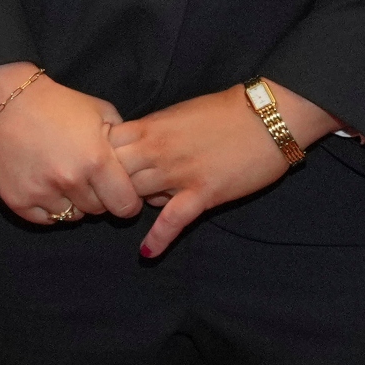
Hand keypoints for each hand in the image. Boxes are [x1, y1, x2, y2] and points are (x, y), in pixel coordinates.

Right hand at [0, 61, 136, 224]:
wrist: (5, 99)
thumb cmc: (57, 104)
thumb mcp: (101, 112)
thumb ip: (122, 142)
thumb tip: (134, 166)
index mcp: (97, 160)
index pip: (126, 205)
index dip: (127, 201)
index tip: (120, 193)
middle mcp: (70, 180)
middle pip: (98, 211)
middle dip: (98, 197)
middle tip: (88, 179)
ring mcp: (41, 192)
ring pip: (71, 216)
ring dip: (73, 202)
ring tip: (65, 180)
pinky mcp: (17, 199)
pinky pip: (44, 218)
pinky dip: (49, 207)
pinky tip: (46, 187)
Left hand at [113, 82, 332, 257]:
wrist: (268, 116)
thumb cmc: (223, 111)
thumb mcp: (176, 114)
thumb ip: (150, 133)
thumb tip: (132, 151)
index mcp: (148, 127)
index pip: (103, 147)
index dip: (97, 159)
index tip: (96, 168)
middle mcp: (157, 151)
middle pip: (113, 175)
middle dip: (108, 186)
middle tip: (107, 196)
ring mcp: (179, 173)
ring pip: (137, 196)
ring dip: (131, 205)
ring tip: (125, 214)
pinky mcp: (203, 193)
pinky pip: (173, 219)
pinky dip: (159, 238)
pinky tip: (147, 252)